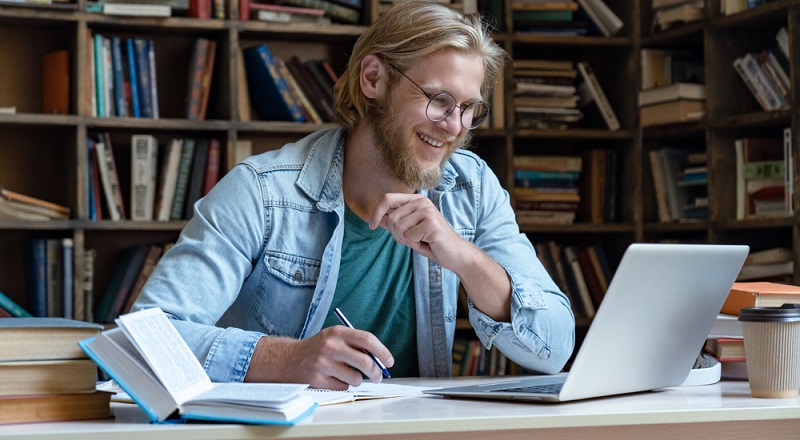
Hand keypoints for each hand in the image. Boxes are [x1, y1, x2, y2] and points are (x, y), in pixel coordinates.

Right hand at [245, 326, 393, 389]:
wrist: (288, 359)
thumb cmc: (318, 349)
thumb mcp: (334, 338)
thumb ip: (355, 344)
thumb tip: (380, 360)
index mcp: (337, 332)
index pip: (367, 339)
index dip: (382, 351)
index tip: (389, 361)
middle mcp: (330, 346)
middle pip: (365, 362)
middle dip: (376, 372)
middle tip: (378, 376)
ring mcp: (322, 363)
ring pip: (355, 378)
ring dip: (357, 380)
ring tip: (348, 376)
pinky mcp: (317, 379)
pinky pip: (342, 387)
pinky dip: (342, 385)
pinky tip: (332, 379)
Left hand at [368, 193, 467, 271]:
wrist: (454, 254)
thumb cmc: (431, 242)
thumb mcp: (409, 231)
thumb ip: (395, 223)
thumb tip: (378, 218)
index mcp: (416, 199)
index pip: (388, 198)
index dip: (376, 212)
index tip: (371, 225)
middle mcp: (422, 201)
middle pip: (392, 218)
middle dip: (397, 234)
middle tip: (413, 240)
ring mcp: (428, 211)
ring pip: (399, 228)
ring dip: (406, 240)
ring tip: (421, 241)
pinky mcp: (431, 224)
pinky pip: (409, 237)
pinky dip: (415, 245)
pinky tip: (427, 243)